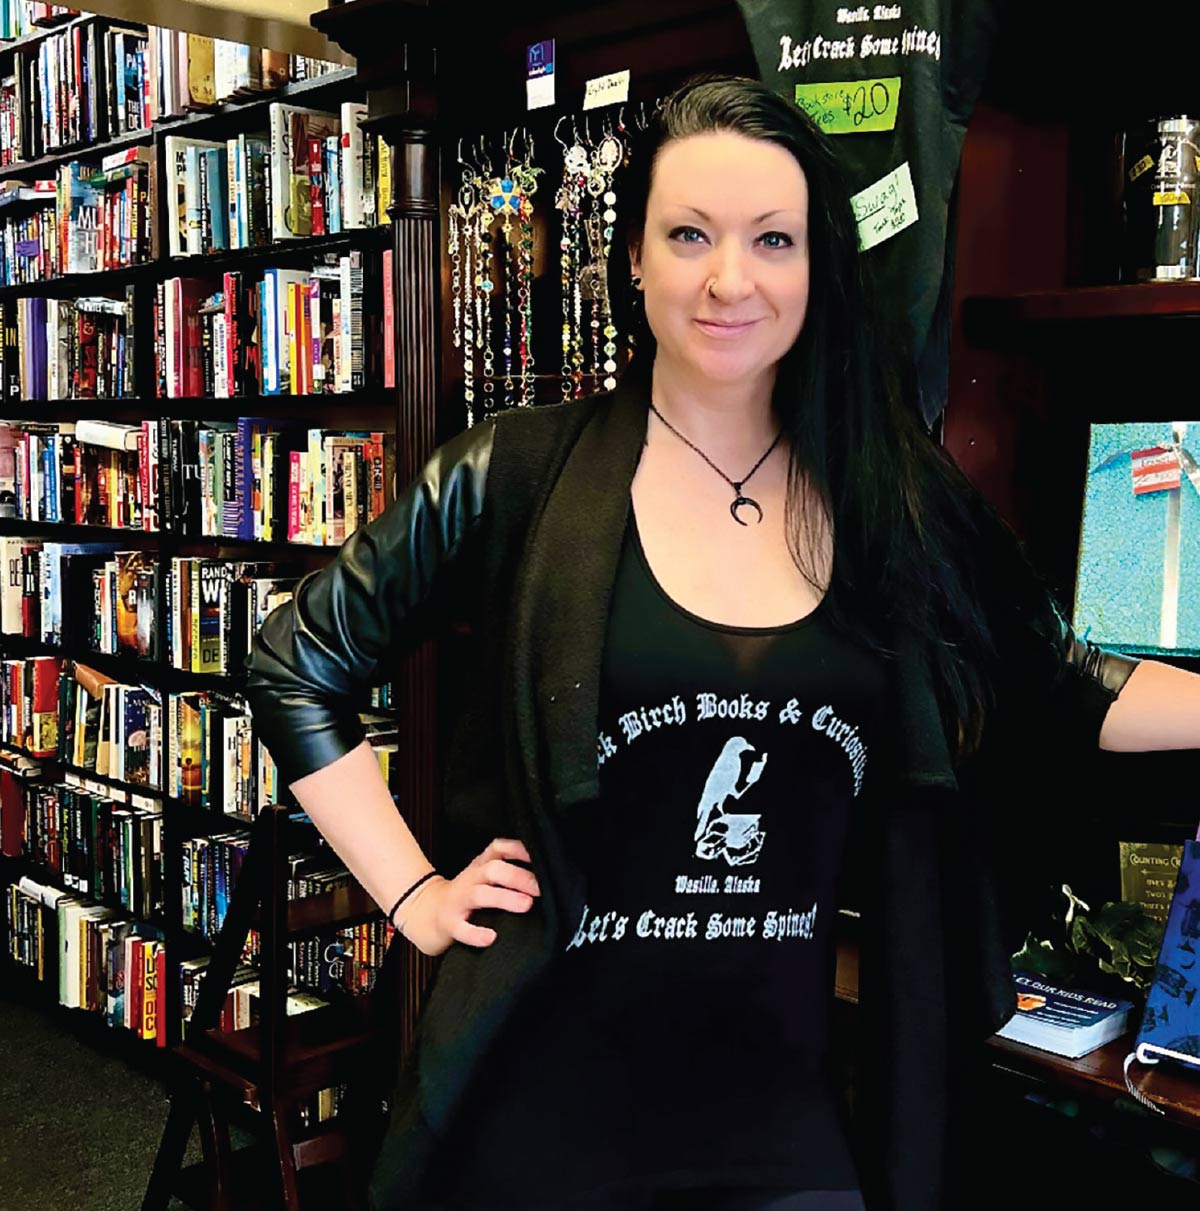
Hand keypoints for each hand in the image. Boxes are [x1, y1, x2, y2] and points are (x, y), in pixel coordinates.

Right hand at [397, 838, 541, 957]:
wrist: (425, 913)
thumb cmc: (465, 896)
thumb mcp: (483, 878)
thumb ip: (508, 873)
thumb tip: (547, 879)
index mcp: (481, 866)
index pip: (499, 848)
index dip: (519, 850)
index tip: (541, 857)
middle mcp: (471, 879)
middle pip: (493, 869)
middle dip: (518, 876)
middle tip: (540, 888)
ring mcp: (458, 901)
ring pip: (480, 895)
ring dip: (504, 898)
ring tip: (526, 905)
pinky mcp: (449, 924)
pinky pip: (461, 928)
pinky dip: (475, 934)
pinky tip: (490, 938)